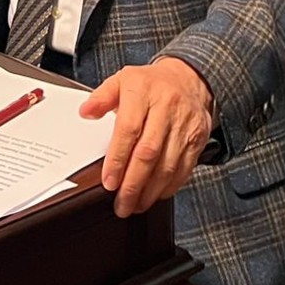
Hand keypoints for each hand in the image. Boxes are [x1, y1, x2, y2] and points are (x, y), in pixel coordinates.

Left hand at [78, 57, 213, 216]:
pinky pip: (185, 168)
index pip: (129, 129)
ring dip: (150, 191)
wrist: (188, 79)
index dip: (117, 159)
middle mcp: (166, 107)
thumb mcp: (121, 81)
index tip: (109, 182)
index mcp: (143, 91)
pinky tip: (155, 195)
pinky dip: (169, 186)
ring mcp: (185, 123)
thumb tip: (86, 112)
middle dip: (133, 184)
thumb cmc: (150, 84)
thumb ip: (101, 97)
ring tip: (135, 205)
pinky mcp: (199, 137)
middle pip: (148, 152)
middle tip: (121, 204)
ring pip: (168, 165)